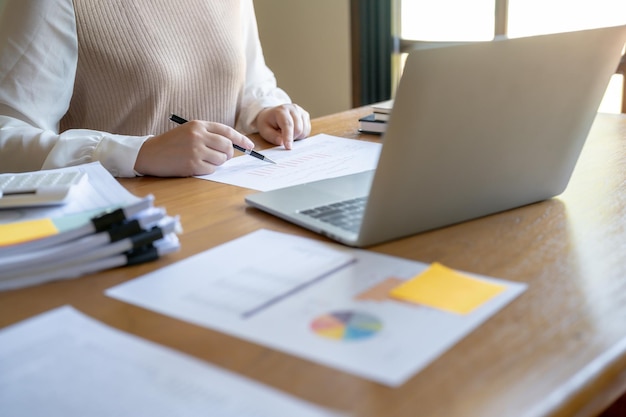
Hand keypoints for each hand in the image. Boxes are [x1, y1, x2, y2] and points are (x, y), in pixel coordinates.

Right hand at [134, 120, 255, 176]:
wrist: (149, 153)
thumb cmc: (171, 143)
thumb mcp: (189, 131)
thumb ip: (209, 135)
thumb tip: (232, 146)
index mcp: (198, 125)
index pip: (227, 131)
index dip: (241, 139)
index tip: (250, 146)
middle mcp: (198, 136)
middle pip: (227, 146)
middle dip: (229, 154)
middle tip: (223, 157)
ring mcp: (195, 150)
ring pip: (221, 159)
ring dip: (217, 163)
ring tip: (204, 161)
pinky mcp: (192, 165)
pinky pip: (212, 170)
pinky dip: (208, 170)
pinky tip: (196, 166)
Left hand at [256, 103, 310, 149]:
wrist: (272, 114)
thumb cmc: (268, 122)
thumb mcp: (264, 130)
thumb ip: (273, 137)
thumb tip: (282, 142)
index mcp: (282, 110)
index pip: (288, 124)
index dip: (288, 137)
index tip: (288, 147)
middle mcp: (293, 109)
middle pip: (298, 129)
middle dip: (292, 138)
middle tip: (283, 138)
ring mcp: (301, 112)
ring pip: (304, 131)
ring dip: (297, 137)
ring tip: (287, 133)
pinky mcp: (306, 116)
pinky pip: (307, 130)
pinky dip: (301, 135)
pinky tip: (293, 132)